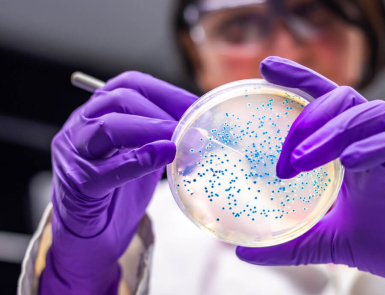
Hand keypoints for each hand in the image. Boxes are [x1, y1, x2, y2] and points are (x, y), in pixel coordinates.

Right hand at [39, 71, 196, 293]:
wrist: (89, 233)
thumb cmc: (118, 191)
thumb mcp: (143, 155)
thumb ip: (163, 139)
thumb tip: (201, 128)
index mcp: (98, 113)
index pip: (130, 84)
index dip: (167, 92)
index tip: (197, 106)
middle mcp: (81, 127)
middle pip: (119, 100)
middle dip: (161, 111)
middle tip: (192, 127)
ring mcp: (75, 155)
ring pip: (107, 127)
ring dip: (150, 129)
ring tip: (179, 139)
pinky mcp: (79, 185)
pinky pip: (107, 169)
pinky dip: (139, 160)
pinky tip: (164, 156)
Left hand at [236, 57, 384, 293]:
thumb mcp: (329, 241)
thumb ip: (291, 243)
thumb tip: (244, 252)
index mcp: (350, 147)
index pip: (322, 100)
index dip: (297, 79)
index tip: (265, 67)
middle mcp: (373, 139)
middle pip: (342, 99)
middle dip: (308, 119)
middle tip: (286, 158)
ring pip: (369, 113)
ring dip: (332, 132)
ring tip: (303, 160)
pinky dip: (374, 146)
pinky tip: (351, 161)